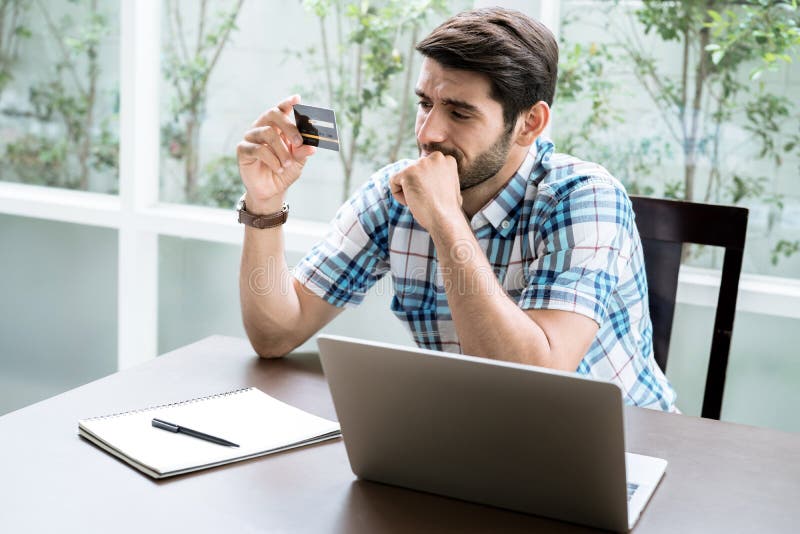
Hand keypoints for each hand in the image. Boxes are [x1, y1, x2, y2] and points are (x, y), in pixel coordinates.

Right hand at [236, 95, 315, 213]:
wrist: (271, 190)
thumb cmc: (284, 171)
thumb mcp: (297, 162)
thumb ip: (302, 151)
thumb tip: (311, 146)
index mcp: (276, 127)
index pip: (280, 109)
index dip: (287, 102)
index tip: (297, 99)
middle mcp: (262, 127)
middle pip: (272, 114)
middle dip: (289, 127)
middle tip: (299, 142)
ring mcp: (251, 137)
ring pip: (268, 133)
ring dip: (282, 150)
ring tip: (288, 164)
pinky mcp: (243, 150)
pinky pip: (259, 149)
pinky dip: (272, 160)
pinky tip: (278, 169)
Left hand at [389, 152, 462, 231]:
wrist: (445, 220)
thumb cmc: (449, 211)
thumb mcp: (451, 188)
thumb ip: (441, 178)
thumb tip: (431, 180)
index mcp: (447, 160)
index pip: (425, 169)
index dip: (427, 186)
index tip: (435, 196)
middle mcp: (436, 157)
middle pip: (414, 172)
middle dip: (417, 187)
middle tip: (428, 200)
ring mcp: (421, 163)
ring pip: (404, 178)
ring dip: (409, 192)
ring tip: (422, 201)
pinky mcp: (408, 171)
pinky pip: (393, 182)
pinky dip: (399, 196)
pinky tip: (412, 202)